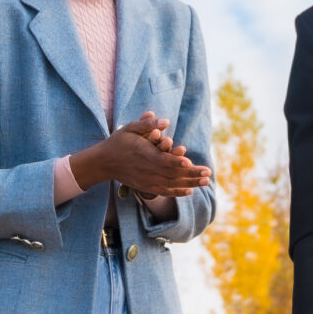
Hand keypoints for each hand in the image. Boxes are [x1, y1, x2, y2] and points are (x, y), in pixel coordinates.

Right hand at [70, 113, 212, 198]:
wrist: (104, 162)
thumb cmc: (119, 142)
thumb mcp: (130, 128)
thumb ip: (147, 123)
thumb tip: (165, 121)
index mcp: (144, 153)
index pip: (163, 159)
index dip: (176, 161)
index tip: (190, 162)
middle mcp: (146, 169)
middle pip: (172, 174)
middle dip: (191, 174)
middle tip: (208, 173)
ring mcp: (146, 180)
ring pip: (171, 184)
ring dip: (189, 183)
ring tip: (205, 181)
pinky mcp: (146, 187)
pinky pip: (164, 192)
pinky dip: (177, 192)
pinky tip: (190, 191)